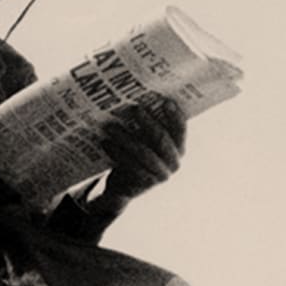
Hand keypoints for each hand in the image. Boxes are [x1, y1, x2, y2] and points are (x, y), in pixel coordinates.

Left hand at [90, 96, 186, 215]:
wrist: (124, 186)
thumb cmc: (136, 156)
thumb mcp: (145, 141)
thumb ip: (147, 125)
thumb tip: (135, 100)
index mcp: (179, 148)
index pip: (180, 130)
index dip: (175, 116)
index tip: (166, 100)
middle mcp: (175, 162)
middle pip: (162, 139)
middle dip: (148, 122)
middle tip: (134, 108)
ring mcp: (161, 174)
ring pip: (143, 152)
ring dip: (126, 137)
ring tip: (110, 126)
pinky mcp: (146, 182)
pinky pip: (131, 164)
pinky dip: (117, 152)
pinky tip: (105, 142)